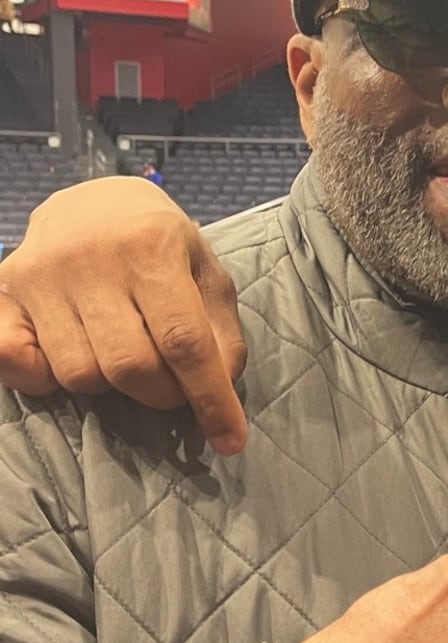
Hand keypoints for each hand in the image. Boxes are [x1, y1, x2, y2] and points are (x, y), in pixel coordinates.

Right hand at [0, 178, 247, 452]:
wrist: (92, 202)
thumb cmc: (159, 245)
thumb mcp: (204, 271)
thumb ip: (220, 328)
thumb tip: (222, 384)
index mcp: (151, 247)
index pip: (184, 340)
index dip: (210, 397)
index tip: (231, 440)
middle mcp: (91, 259)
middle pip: (130, 366)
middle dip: (161, 394)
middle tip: (171, 385)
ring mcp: (40, 275)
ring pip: (79, 374)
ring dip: (110, 386)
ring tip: (122, 355)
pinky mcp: (4, 291)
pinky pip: (17, 362)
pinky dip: (43, 379)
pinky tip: (68, 356)